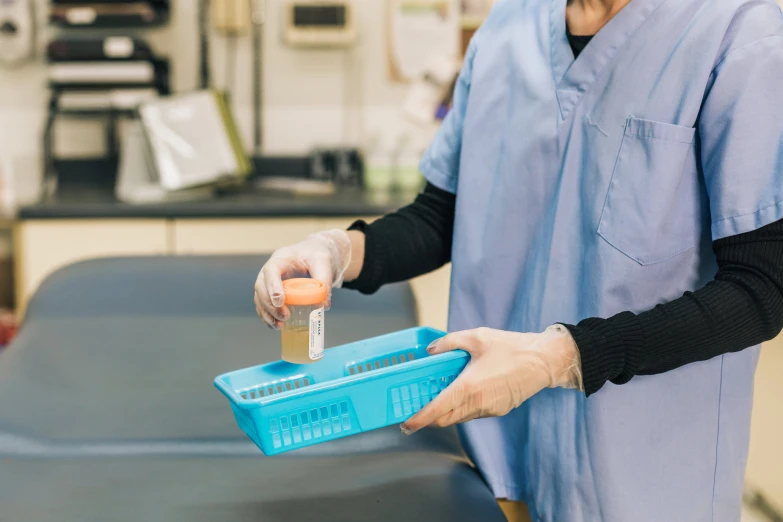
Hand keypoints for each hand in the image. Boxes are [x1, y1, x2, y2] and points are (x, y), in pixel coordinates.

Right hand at [254, 229, 351, 328]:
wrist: (312, 253)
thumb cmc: (316, 255)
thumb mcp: (323, 262)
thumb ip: (324, 280)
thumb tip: (324, 305)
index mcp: (281, 258)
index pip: (271, 270)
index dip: (272, 286)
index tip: (280, 301)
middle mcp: (269, 269)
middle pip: (261, 286)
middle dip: (269, 304)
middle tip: (284, 317)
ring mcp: (267, 281)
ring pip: (259, 297)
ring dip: (266, 313)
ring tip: (279, 326)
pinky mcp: (270, 291)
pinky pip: (263, 305)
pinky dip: (267, 316)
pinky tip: (275, 326)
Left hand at [401, 325, 582, 433]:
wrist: (544, 361)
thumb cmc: (512, 347)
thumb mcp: (476, 337)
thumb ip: (449, 342)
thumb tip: (430, 350)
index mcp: (469, 387)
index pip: (437, 410)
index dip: (419, 419)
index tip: (406, 424)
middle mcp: (477, 403)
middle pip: (445, 419)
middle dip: (428, 418)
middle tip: (416, 409)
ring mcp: (489, 410)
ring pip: (459, 418)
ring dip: (446, 413)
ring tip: (436, 398)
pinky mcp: (498, 410)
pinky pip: (473, 413)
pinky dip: (462, 408)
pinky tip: (461, 393)